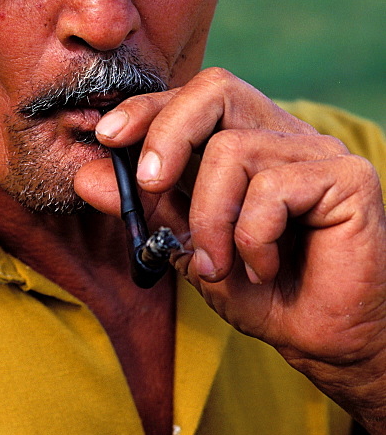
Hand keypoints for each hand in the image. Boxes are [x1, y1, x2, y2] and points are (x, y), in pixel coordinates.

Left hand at [74, 68, 385, 434]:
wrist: (326, 344)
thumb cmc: (265, 293)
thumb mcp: (190, 247)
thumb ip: (147, 208)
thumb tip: (87, 176)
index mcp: (249, 141)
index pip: (196, 97)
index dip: (148, 109)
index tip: (108, 138)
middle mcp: (284, 136)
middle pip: (216, 90)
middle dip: (168, 133)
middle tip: (150, 184)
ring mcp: (318, 152)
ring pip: (232, 150)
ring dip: (209, 219)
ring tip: (220, 265)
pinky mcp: (348, 177)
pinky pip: (271, 188)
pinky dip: (251, 238)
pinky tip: (263, 268)